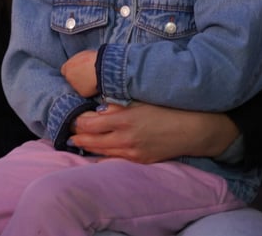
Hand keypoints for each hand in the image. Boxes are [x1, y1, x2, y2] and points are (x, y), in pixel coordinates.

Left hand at [61, 49, 98, 96]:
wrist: (102, 68)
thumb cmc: (94, 58)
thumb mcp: (83, 55)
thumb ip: (78, 61)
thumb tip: (80, 64)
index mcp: (68, 66)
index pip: (65, 70)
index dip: (71, 70)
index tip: (77, 70)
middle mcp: (69, 77)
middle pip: (70, 79)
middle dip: (76, 77)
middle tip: (86, 75)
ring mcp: (75, 86)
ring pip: (78, 86)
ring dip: (83, 84)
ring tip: (92, 79)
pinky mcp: (82, 93)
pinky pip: (85, 91)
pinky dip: (89, 89)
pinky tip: (95, 84)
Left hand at [69, 102, 238, 163]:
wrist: (192, 129)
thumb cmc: (166, 109)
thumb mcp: (140, 100)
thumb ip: (117, 105)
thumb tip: (97, 108)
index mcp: (123, 120)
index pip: (89, 123)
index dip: (77, 121)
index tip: (72, 116)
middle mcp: (124, 139)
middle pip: (90, 140)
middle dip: (77, 135)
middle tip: (68, 131)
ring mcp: (131, 153)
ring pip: (100, 152)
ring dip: (87, 146)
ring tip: (77, 140)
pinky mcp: (139, 161)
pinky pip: (114, 161)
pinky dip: (102, 156)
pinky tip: (96, 152)